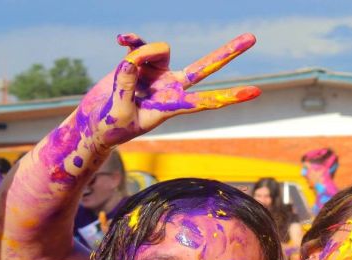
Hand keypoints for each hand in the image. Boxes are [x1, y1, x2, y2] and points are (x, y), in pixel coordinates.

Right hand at [76, 33, 259, 148]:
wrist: (95, 123)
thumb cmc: (110, 128)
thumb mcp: (119, 115)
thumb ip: (127, 88)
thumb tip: (131, 62)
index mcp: (172, 106)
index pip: (206, 100)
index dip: (229, 97)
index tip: (255, 92)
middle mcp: (170, 87)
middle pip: (205, 67)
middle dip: (228, 53)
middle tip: (252, 38)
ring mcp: (157, 72)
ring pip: (160, 49)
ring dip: (142, 54)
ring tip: (123, 73)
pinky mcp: (139, 62)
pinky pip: (139, 44)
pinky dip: (131, 40)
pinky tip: (120, 38)